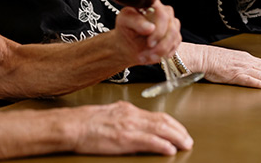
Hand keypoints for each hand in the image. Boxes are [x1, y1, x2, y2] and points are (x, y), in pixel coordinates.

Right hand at [69, 101, 192, 154]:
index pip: (157, 115)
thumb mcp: (110, 114)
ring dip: (175, 138)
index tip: (180, 130)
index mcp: (128, 110)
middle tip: (188, 139)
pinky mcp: (124, 138)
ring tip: (184, 144)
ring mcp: (129, 126)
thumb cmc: (86, 122)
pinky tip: (169, 149)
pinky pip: (148, 141)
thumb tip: (136, 124)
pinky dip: (161, 145)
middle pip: (163, 121)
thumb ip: (125, 117)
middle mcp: (131, 115)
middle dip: (178, 131)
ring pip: (160, 129)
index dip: (172, 124)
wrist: (73, 126)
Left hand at [114, 0, 181, 64]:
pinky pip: (175, 45)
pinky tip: (153, 55)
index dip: (159, 29)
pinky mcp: (174, 35)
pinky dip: (164, 53)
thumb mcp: (124, 22)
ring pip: (175, 37)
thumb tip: (150, 27)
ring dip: (161, 50)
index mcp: (152, 4)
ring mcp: (171, 23)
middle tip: (148, 52)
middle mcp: (164, 12)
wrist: (128, 44)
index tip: (150, 42)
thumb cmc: (126, 29)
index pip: (162, 14)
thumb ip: (135, 21)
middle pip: (171, 27)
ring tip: (148, 56)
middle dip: (161, 44)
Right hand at [177, 42, 260, 88]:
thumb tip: (250, 70)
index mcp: (245, 58)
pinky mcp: (234, 74)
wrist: (203, 57)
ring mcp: (241, 68)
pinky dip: (258, 82)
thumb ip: (242, 64)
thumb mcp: (232, 60)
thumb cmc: (214, 59)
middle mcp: (246, 61)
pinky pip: (249, 79)